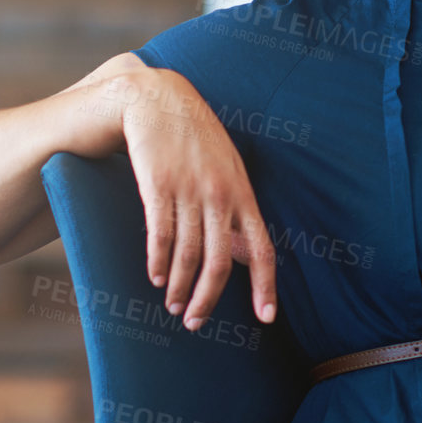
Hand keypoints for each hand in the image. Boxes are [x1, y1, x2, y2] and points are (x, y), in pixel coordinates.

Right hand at [110, 68, 277, 329]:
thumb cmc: (196, 139)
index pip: (263, 249)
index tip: (267, 317)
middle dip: (207, 298)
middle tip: (195, 322)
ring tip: (173, 306)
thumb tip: (246, 255)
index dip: (267, 286)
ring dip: (179, 287)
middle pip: (221, 262)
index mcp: (243, 194)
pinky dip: (157, 262)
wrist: (157, 100)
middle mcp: (220, 196)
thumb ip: (236, 211)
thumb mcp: (227, 169)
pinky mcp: (158, 186)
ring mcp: (189, 191)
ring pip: (188, 254)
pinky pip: (159, 235)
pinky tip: (155, 277)